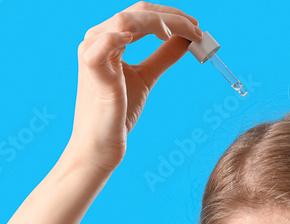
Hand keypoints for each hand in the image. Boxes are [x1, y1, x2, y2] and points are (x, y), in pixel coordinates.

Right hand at [63, 2, 202, 172]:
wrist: (100, 146)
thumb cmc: (118, 114)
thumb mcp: (146, 77)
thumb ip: (162, 56)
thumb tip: (185, 39)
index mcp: (106, 39)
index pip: (140, 14)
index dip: (170, 16)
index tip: (196, 27)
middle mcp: (96, 39)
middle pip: (136, 12)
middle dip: (172, 17)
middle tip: (198, 29)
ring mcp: (91, 52)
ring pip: (127, 21)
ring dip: (162, 23)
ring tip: (186, 34)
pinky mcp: (93, 69)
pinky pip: (107, 42)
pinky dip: (127, 35)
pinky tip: (157, 37)